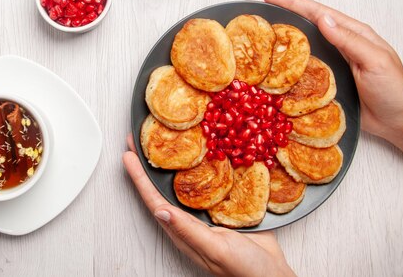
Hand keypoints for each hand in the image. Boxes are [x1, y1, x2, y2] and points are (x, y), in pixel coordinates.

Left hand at [123, 134, 295, 276]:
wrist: (273, 276)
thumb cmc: (244, 270)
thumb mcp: (215, 248)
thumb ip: (188, 231)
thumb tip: (160, 212)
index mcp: (182, 231)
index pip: (153, 199)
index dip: (139, 177)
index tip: (128, 155)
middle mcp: (189, 220)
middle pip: (162, 187)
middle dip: (150, 163)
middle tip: (140, 139)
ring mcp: (205, 213)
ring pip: (184, 182)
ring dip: (174, 162)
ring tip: (164, 141)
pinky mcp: (223, 206)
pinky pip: (208, 183)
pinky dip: (202, 165)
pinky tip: (203, 152)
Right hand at [264, 0, 402, 165]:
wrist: (395, 122)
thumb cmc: (392, 90)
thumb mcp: (375, 61)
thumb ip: (350, 40)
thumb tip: (323, 20)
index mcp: (353, 34)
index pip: (319, 13)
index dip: (293, 3)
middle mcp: (340, 45)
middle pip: (307, 25)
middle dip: (283, 14)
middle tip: (259, 9)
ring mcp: (332, 62)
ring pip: (303, 45)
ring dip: (283, 38)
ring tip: (262, 33)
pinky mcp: (325, 80)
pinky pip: (302, 67)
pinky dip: (288, 63)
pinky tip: (275, 64)